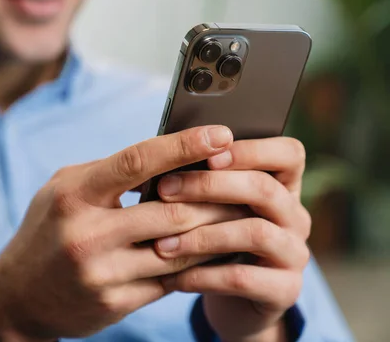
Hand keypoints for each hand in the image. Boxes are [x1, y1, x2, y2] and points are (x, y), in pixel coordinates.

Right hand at [0, 125, 246, 340]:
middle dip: (216, 194)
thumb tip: (167, 158)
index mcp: (74, 195)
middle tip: (248, 179)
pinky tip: (218, 250)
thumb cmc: (46, 230)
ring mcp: (102, 273)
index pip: (136, 162)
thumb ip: (108, 174)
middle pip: (171, 210)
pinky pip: (171, 281)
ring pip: (180, 249)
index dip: (183, 145)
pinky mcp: (115, 303)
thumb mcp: (64, 190)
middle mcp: (87, 234)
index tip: (221, 134)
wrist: (17, 296)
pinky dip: (198, 263)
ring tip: (244, 213)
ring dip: (216, 230)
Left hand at [154, 137, 311, 341]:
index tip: (208, 156)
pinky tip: (173, 277)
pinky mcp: (286, 291)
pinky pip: (243, 278)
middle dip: (209, 186)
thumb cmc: (215, 242)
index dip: (251, 150)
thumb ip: (202, 184)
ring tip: (162, 243)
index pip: (288, 153)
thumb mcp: (212, 209)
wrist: (233, 302)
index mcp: (283, 186)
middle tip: (164, 190)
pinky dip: (203, 276)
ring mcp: (295, 254)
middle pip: (264, 189)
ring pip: (256, 233)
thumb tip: (158, 165)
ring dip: (202, 236)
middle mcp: (295, 216)